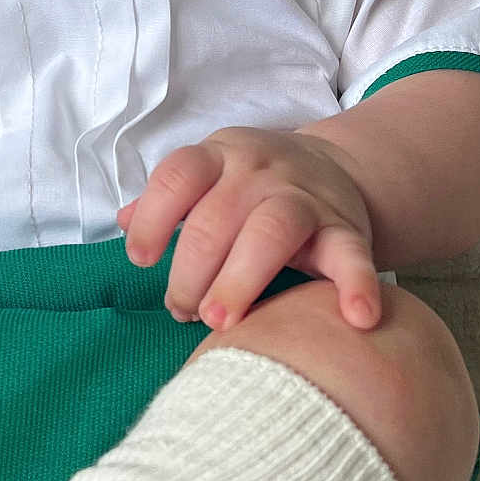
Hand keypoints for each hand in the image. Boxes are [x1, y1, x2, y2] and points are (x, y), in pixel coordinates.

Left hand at [118, 127, 380, 331]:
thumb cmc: (251, 186)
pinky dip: (357, 285)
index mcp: (219, 156)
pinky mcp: (346, 228)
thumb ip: (167, 201)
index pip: (178, 176)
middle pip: (216, 219)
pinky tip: (356, 318)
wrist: (334, 169)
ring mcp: (305, 198)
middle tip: (181, 311)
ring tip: (219, 323)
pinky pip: (352, 255)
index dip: (153, 217)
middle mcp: (259, 171)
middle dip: (191, 272)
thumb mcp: (208, 178)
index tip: (140, 260)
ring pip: (271, 232)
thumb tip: (121, 222)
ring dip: (240, 281)